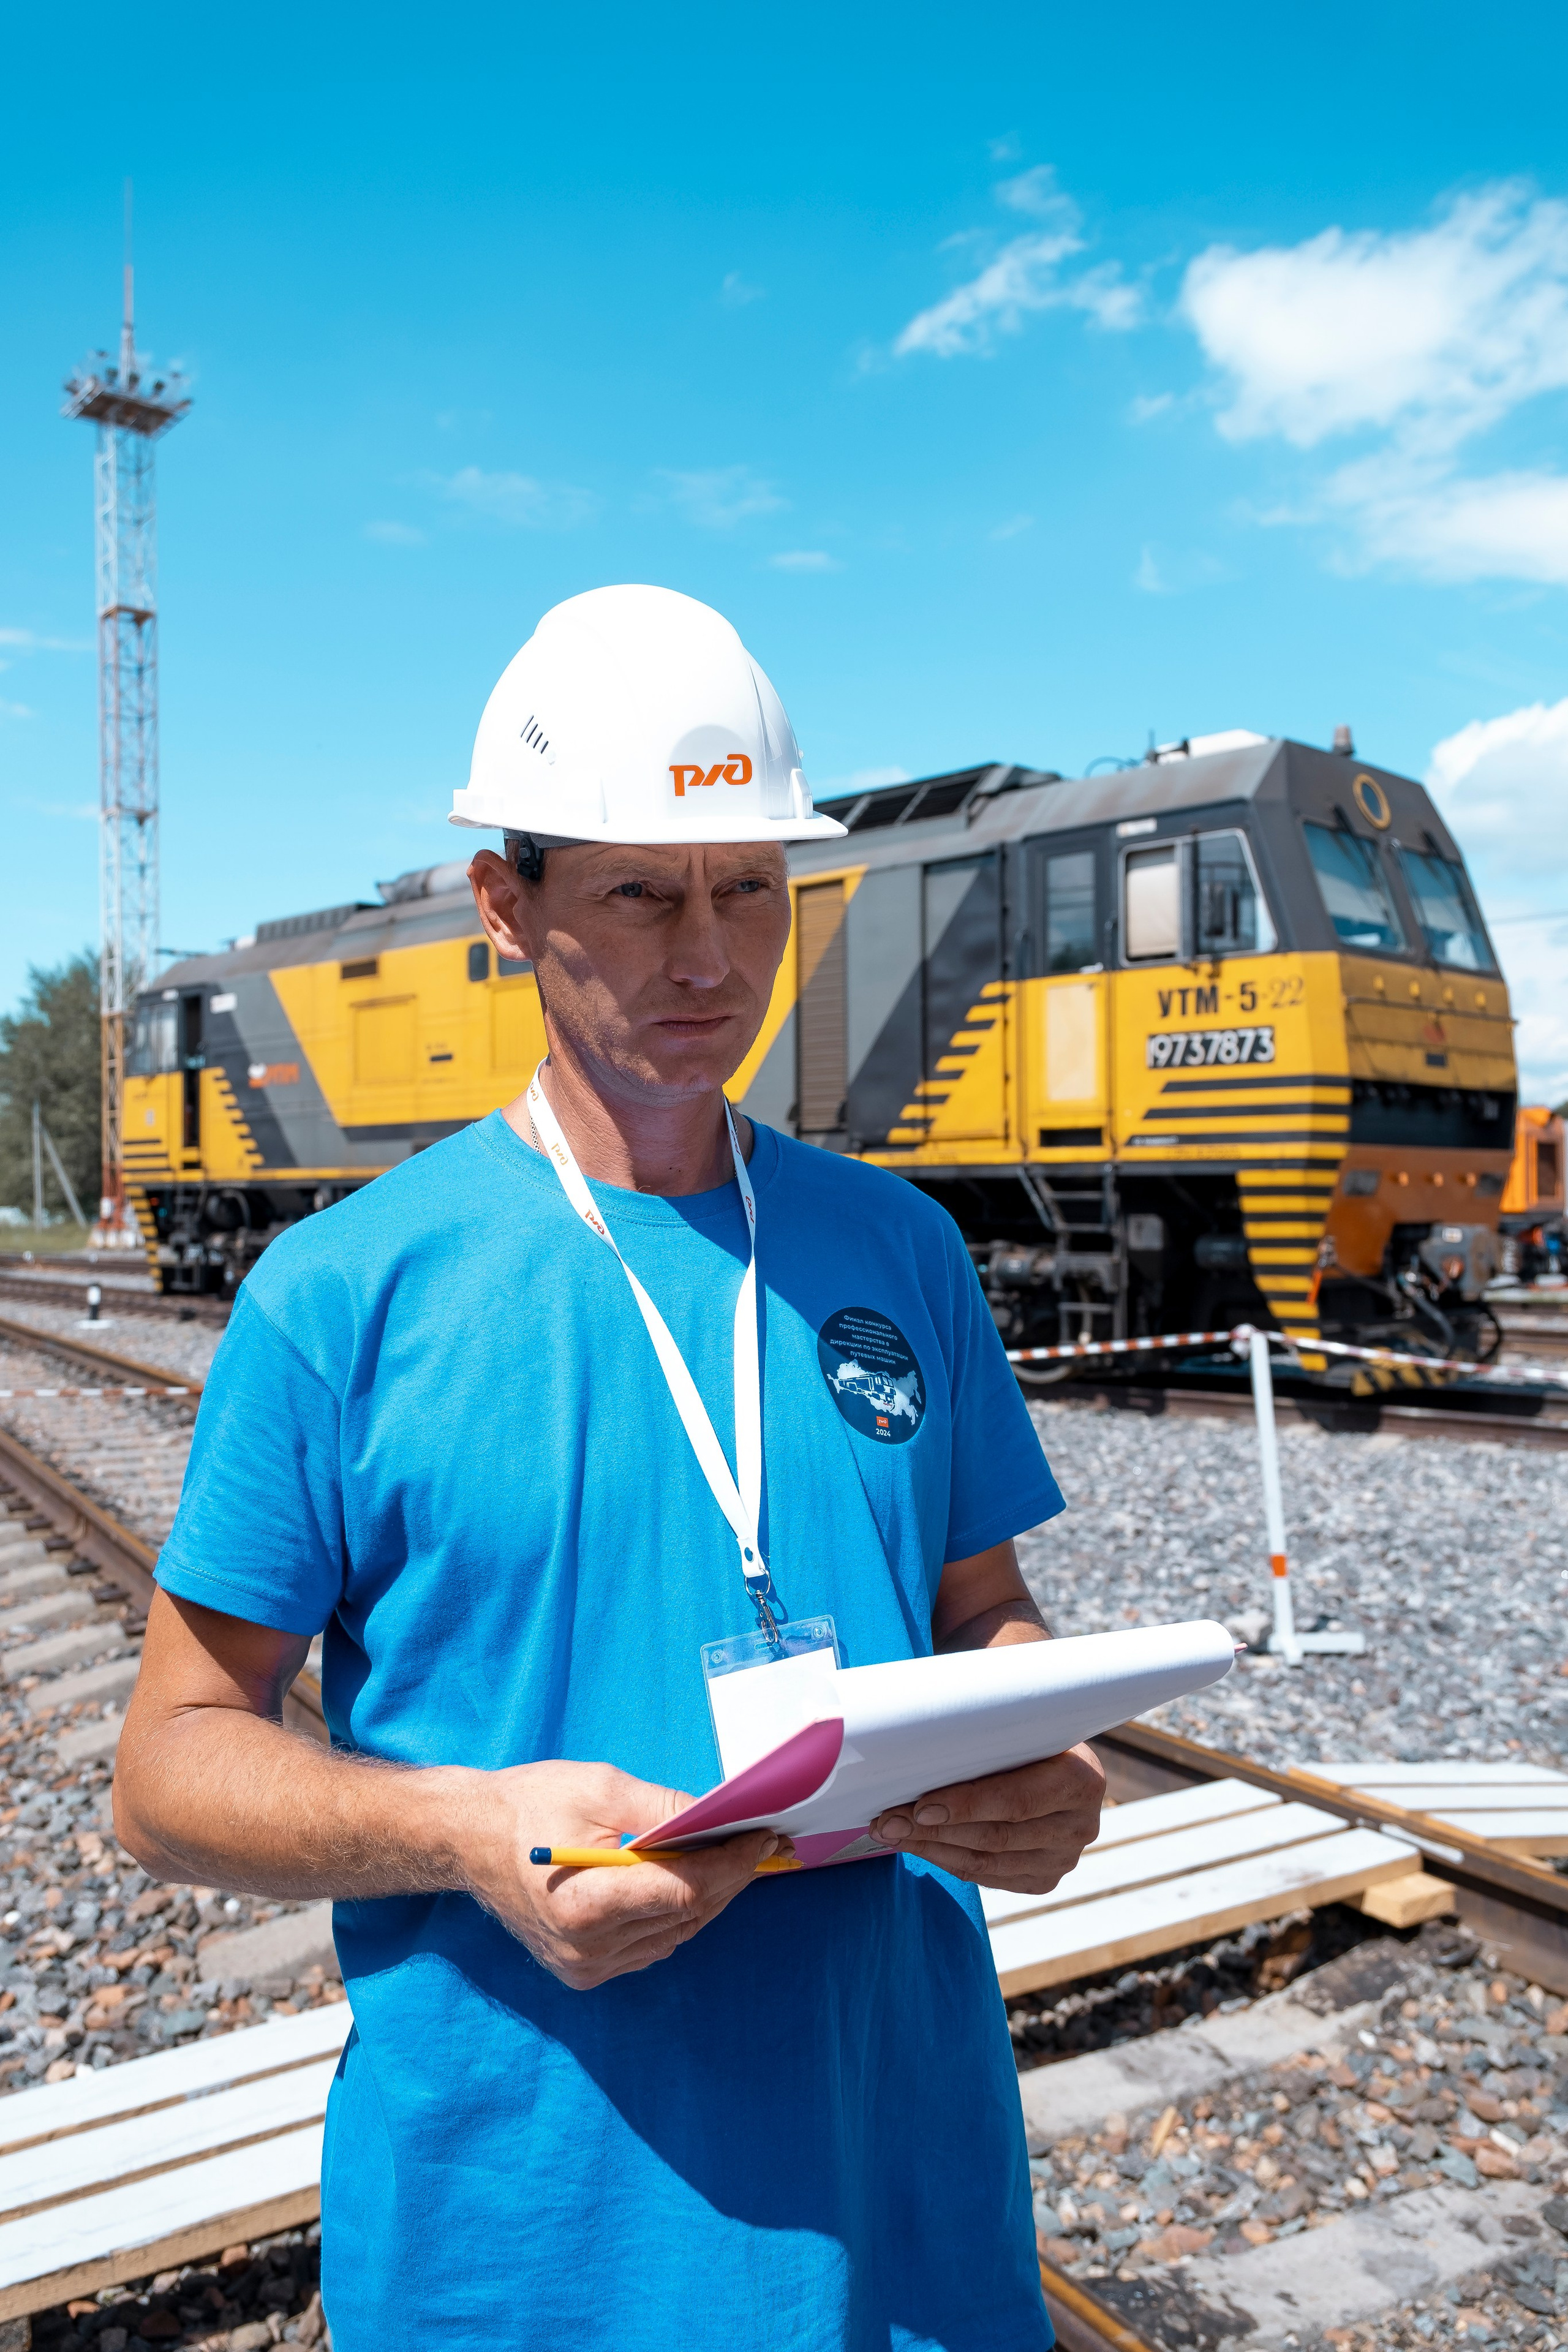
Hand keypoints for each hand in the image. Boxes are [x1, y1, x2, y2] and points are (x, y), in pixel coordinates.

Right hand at [458, 1757, 786, 1989]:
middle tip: (762, 1843)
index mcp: (587, 1904)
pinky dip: (678, 1915)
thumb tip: (720, 1814)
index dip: (731, 1864)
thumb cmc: (529, 1805)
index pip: (684, 1889)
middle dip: (729, 1877)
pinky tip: (692, 1884)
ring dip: (709, 1897)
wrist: (469, 1838)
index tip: (763, 1838)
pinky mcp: (584, 1971)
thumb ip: (664, 1807)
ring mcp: (585, 1966)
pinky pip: (652, 1945)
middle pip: (686, 1913)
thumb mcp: (600, 1788)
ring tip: (735, 1859)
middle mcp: (588, 1948)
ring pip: (676, 1933)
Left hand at [868, 1743, 1104, 1894]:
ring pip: (986, 1862)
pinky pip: (988, 1877)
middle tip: (888, 1820)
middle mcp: (1081, 1824)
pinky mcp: (1044, 1878)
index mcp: (1082, 1778)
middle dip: (934, 1829)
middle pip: (996, 1836)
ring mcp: (1063, 1857)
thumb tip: (927, 1722)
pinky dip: (947, 1861)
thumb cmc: (1027, 1729)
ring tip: (890, 1833)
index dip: (967, 1806)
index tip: (921, 1805)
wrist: (1055, 1757)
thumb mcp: (1020, 1715)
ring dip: (931, 1848)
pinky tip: (917, 1845)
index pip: (1018, 1800)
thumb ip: (990, 1724)